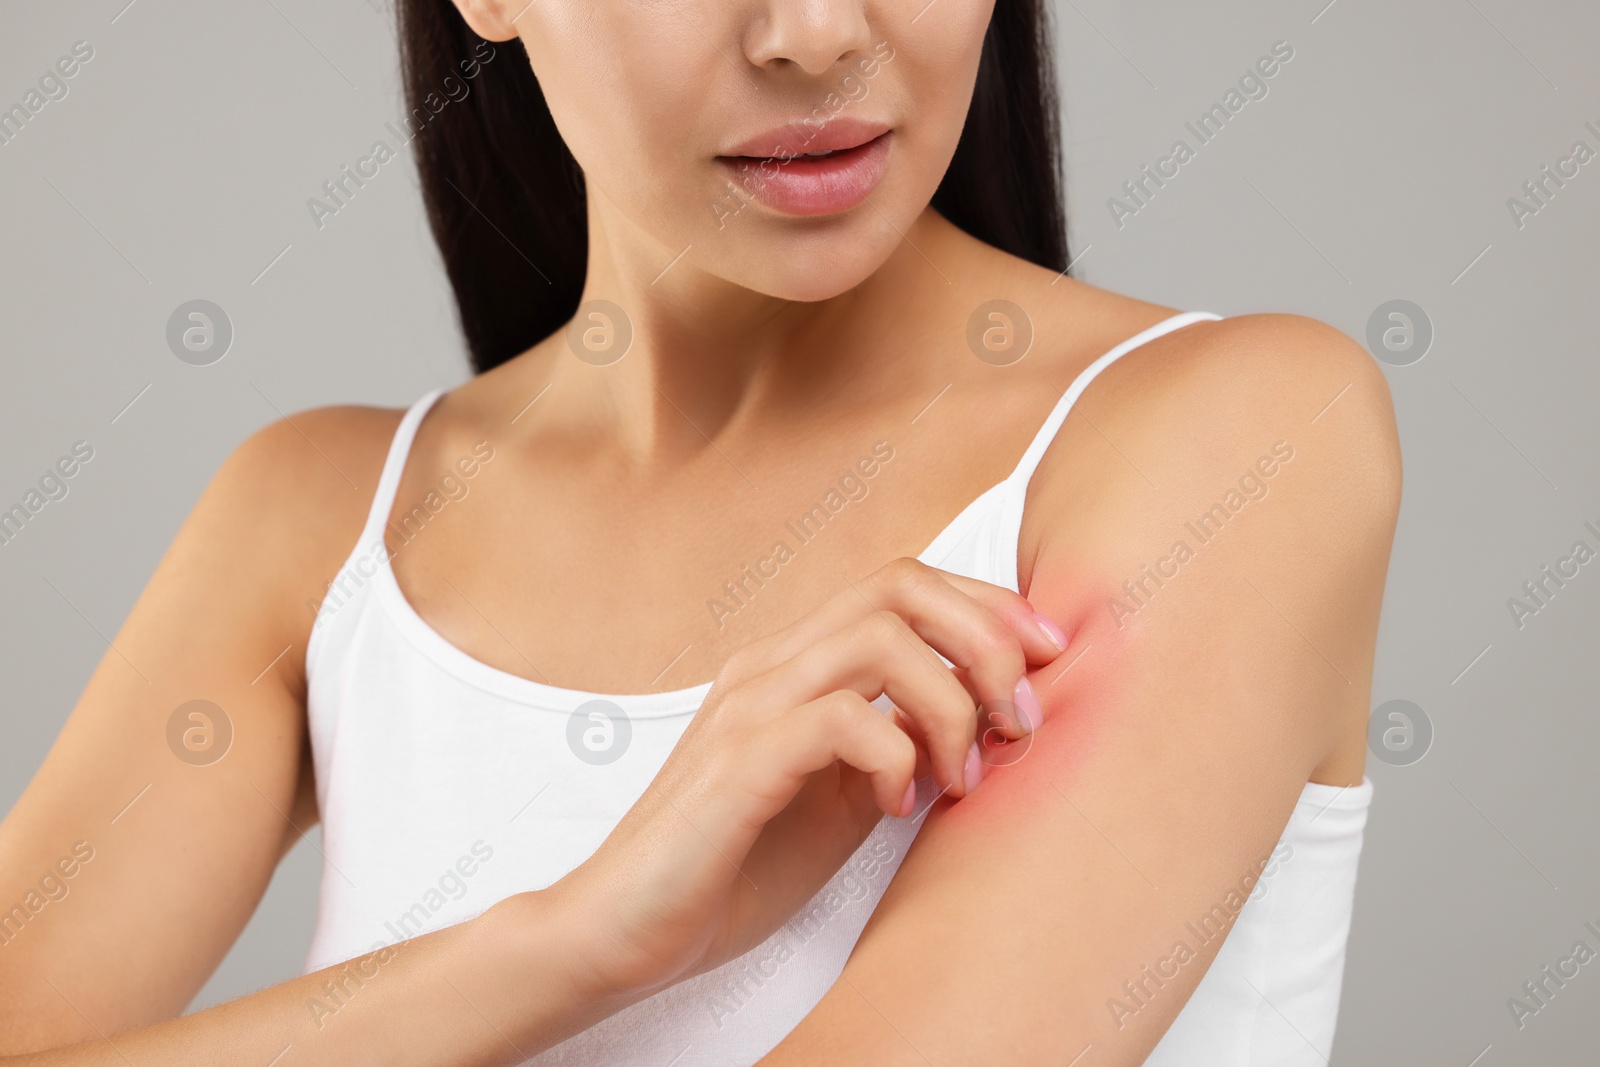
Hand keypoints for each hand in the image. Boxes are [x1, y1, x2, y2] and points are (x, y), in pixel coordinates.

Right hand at [536, 557, 1066, 1003]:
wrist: (626, 928)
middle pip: (899, 585)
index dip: (989, 606)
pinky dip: (896, 757)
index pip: (903, 585)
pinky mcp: (738, 764)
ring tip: (962, 777)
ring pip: (879, 641)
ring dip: (951, 704)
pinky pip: (842, 720)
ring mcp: (750, 708)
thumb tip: (987, 724)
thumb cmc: (734, 864)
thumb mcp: (841, 795)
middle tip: (1019, 717)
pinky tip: (898, 808)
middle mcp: (772, 666)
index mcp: (798, 664)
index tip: (1046, 660)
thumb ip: (898, 746)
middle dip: (987, 639)